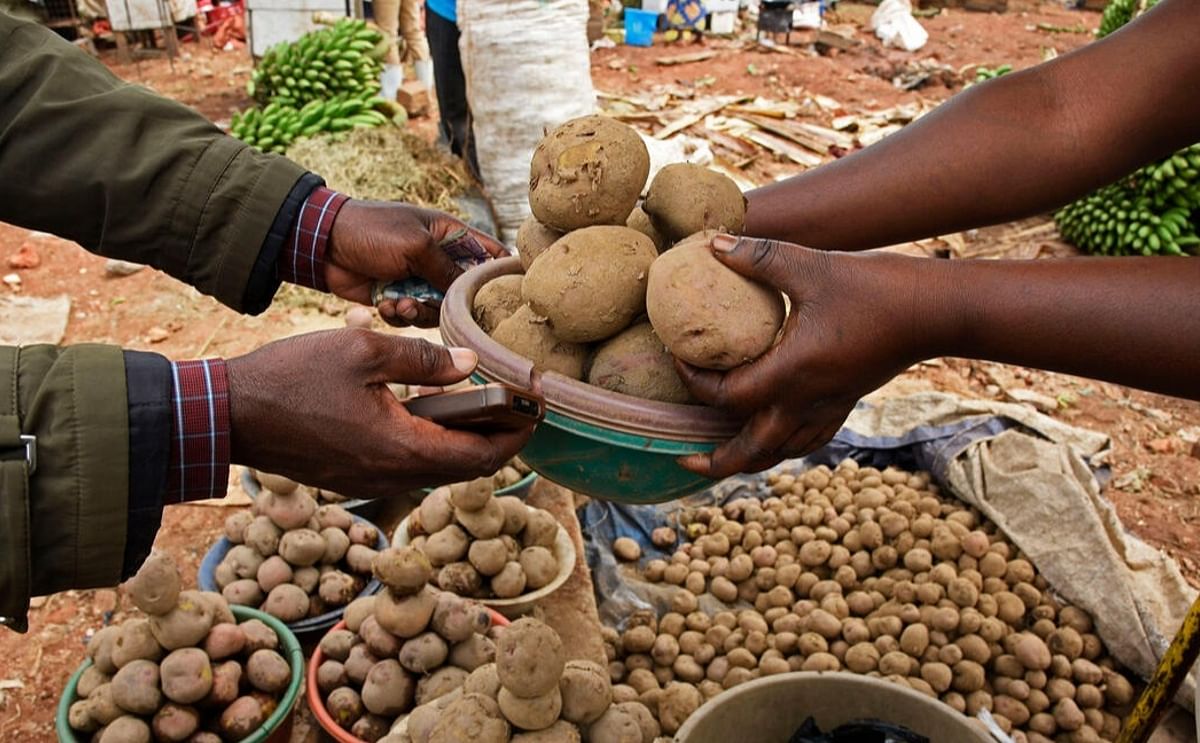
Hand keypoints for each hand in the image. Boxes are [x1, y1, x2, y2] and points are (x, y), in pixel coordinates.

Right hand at [226, 329, 533, 495]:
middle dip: (500, 437)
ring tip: (483, 400)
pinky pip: (411, 464)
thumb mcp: (364, 352)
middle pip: (467, 467)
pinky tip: (433, 407)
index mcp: (403, 450)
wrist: (229, 414)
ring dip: (466, 439)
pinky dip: (434, 441)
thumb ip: (423, 360)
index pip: (483, 455)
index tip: (537, 406)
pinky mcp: (356, 476)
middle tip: (518, 403)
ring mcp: (373, 482)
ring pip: (439, 467)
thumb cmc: (293, 378)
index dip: (518, 433)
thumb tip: (468, 364)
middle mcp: (393, 477)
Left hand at [325, 201, 509, 326]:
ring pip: (439, 310)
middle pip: (466, 291)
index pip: (490, 254)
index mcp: (450, 235)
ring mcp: (418, 279)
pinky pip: (412, 316)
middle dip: (452, 305)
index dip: (501, 274)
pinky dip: (400, 316)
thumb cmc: (372, 231)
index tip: (504, 297)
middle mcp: (439, 259)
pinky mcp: (398, 297)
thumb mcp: (416, 246)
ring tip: (400, 305)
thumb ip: (447, 269)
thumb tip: (470, 293)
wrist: (323, 243)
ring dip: (420, 313)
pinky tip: (385, 305)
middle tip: (434, 305)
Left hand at [676, 235, 931, 477]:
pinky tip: (772, 437)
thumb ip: (759, 256)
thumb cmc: (874, 287)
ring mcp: (829, 407)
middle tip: (683, 459)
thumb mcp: (810, 265)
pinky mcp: (846, 403)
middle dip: (715, 461)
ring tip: (719, 457)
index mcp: (791, 371)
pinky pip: (807, 440)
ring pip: (780, 453)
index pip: (728, 396)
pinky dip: (781, 447)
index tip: (679, 358)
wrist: (934, 312)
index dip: (695, 383)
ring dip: (746, 459)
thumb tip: (712, 243)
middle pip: (751, 451)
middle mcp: (807, 400)